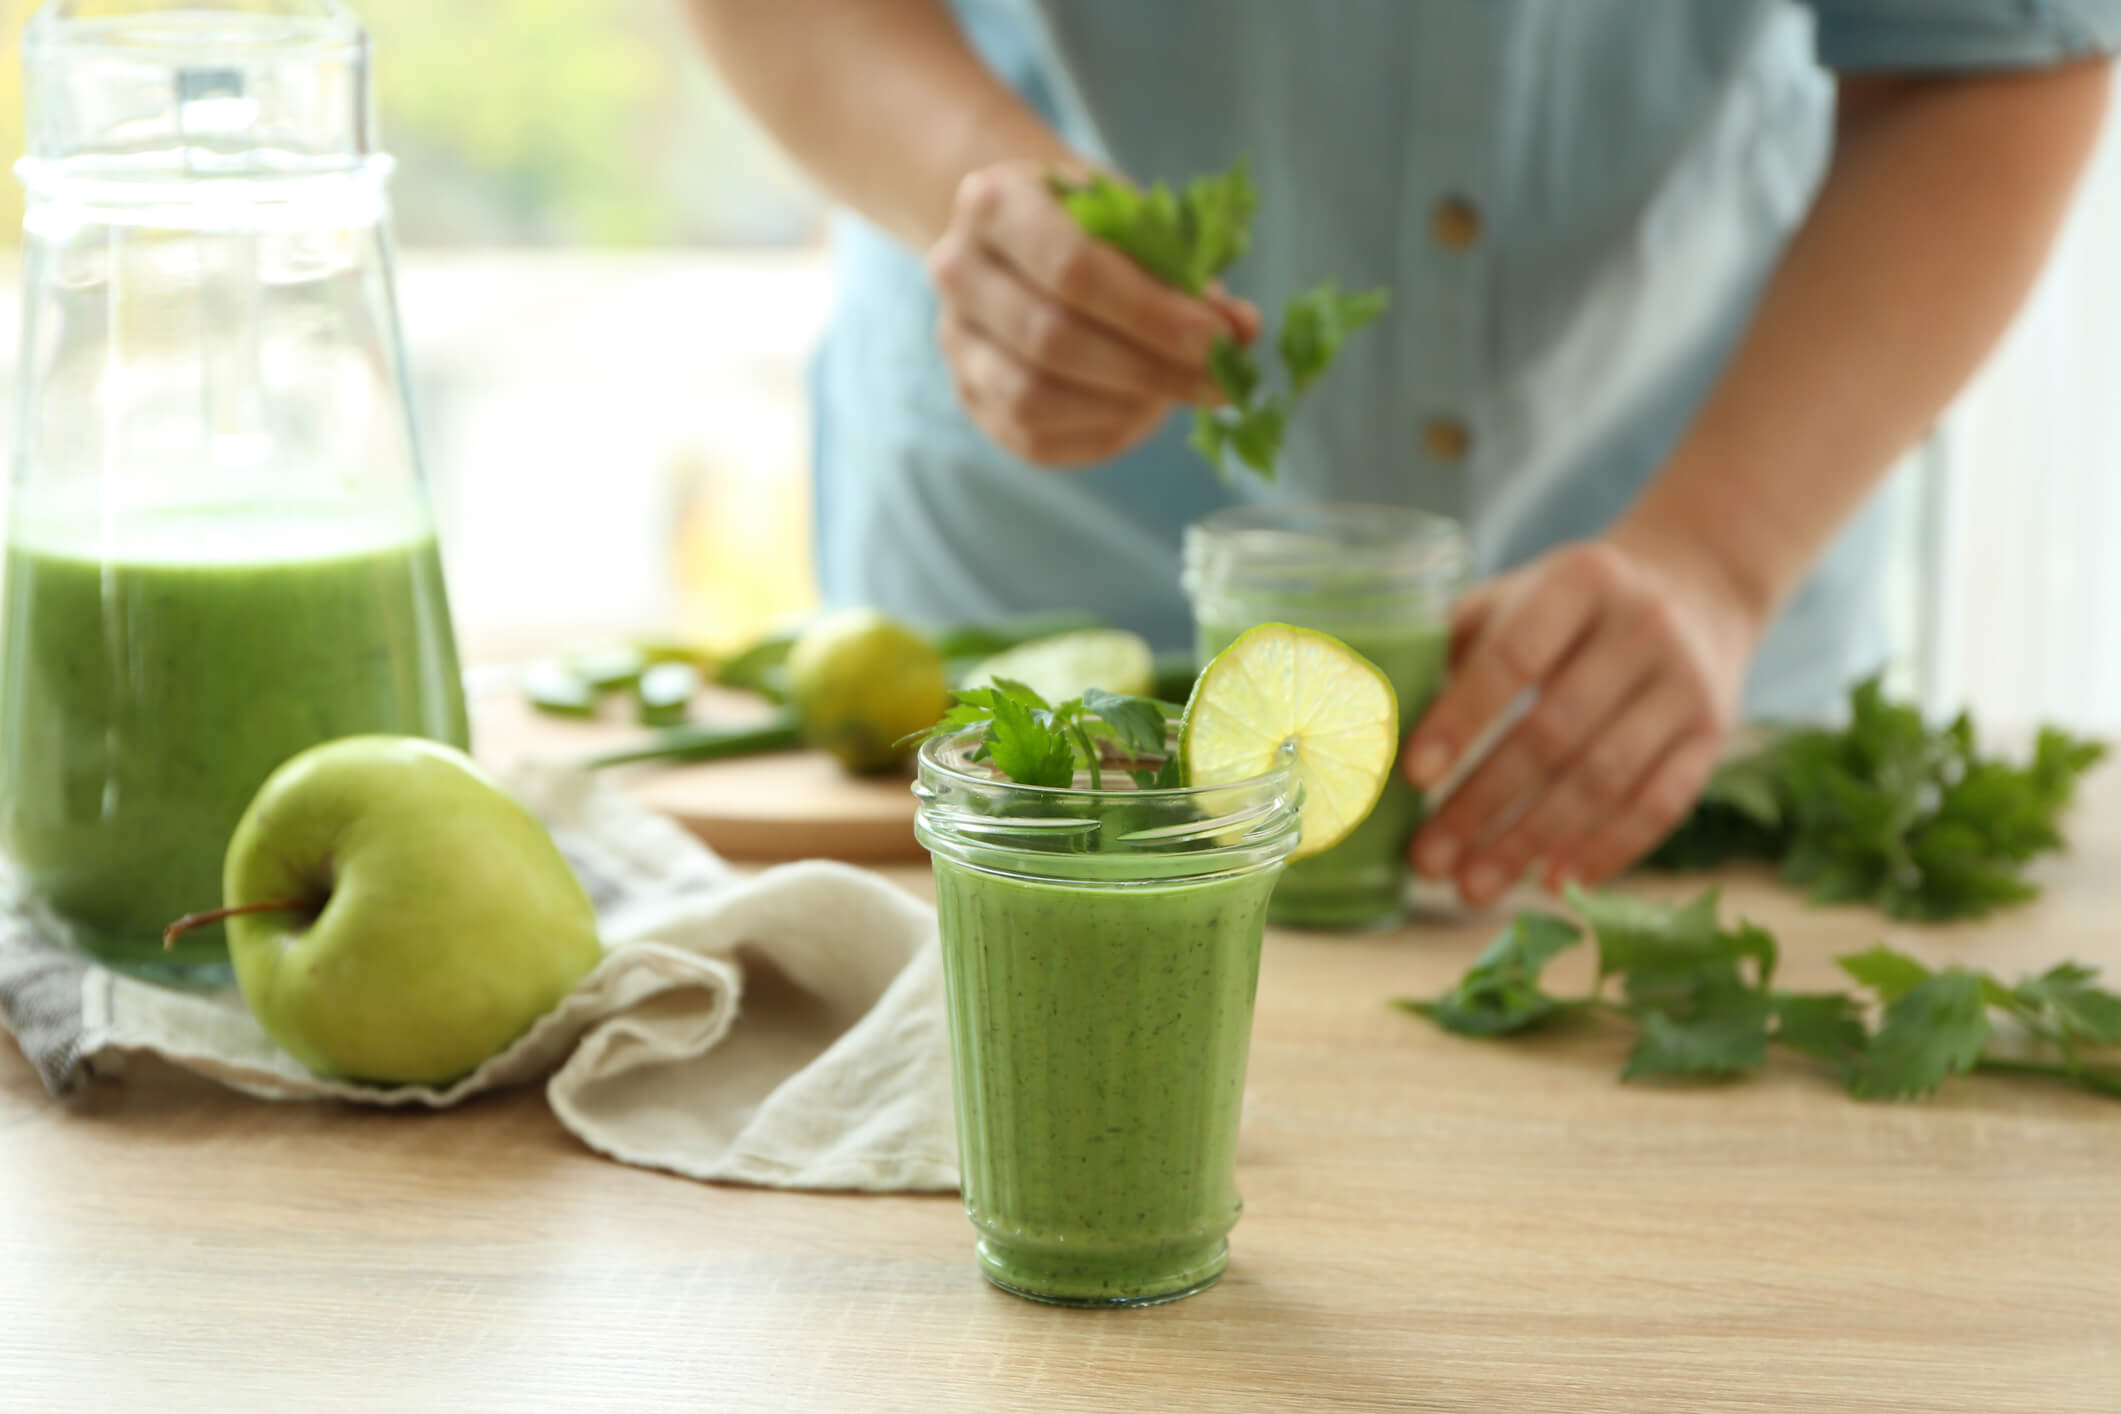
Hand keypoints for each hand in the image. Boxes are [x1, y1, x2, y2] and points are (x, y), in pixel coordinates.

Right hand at [925, 158, 1256, 466]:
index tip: (1217, 340)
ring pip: (1034, 398)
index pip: (1074, 268)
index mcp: (995, 203)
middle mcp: (957, 270)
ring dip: (1123, 408)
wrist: (1019, 241)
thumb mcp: (1137, 223)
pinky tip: (1142, 414)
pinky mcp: (968, 394)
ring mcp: (954, 339)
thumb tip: (1241, 331)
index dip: (1151, 313)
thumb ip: (1186, 274)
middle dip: (1149, 369)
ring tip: (1177, 396)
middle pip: (1053, 339)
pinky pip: (1032, 437)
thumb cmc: (1090, 227)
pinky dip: (1100, 435)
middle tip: (1220, 384)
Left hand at [1403, 536, 1764, 906]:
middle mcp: (1643, 627)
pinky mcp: (1715, 734)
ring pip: (1604, 779)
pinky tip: (1553, 882)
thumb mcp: (1517, 594)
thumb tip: (1381, 715)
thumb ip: (1456, 642)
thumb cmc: (1571, 603)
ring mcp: (1686, 684)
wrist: (1697, 584)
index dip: (1462, 719)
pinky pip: (1661, 804)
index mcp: (1580, 581)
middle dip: (1484, 803)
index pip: (1513, 656)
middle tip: (1428, 859)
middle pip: (1555, 731)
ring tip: (1473, 885)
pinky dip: (1606, 850)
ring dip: (1532, 840)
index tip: (1414, 778)